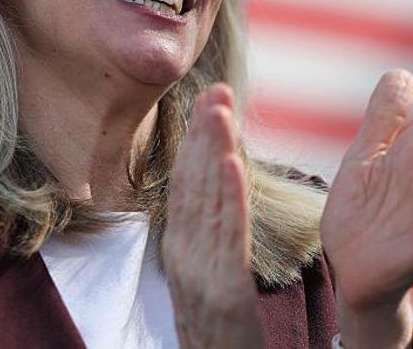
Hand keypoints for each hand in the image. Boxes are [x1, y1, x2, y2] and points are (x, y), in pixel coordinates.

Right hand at [163, 84, 263, 348]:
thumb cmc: (227, 345)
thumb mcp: (215, 290)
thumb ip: (214, 249)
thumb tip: (216, 208)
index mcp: (183, 255)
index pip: (187, 188)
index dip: (196, 143)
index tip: (208, 102)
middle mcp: (184, 261)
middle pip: (191, 187)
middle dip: (202, 136)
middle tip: (214, 89)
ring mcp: (200, 277)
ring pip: (206, 204)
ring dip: (212, 152)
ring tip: (221, 112)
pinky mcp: (225, 296)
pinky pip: (225, 239)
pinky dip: (226, 198)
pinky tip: (229, 164)